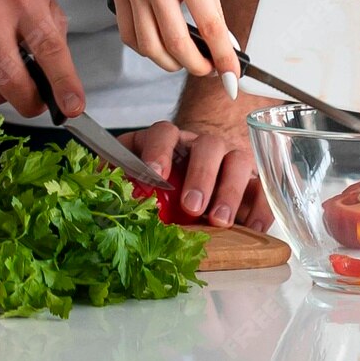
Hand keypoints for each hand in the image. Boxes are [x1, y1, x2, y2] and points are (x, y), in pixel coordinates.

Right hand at [0, 0, 85, 118]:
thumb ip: (54, 36)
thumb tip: (63, 82)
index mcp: (24, 1)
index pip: (49, 49)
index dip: (64, 83)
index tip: (73, 106)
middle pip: (12, 81)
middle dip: (31, 103)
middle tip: (39, 102)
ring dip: (8, 94)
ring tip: (9, 69)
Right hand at [110, 0, 239, 83]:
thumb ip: (213, 2)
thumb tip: (222, 40)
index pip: (209, 27)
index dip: (223, 58)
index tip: (232, 76)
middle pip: (176, 44)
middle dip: (196, 66)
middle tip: (209, 68)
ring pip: (148, 45)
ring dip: (169, 62)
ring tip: (185, 60)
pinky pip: (128, 32)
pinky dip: (144, 48)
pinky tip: (158, 45)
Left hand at [123, 104, 270, 230]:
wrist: (188, 194)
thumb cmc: (158, 189)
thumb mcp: (134, 183)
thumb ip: (119, 184)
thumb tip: (98, 194)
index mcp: (169, 142)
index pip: (164, 132)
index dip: (159, 150)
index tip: (155, 174)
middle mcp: (200, 146)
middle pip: (208, 145)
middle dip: (201, 175)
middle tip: (192, 207)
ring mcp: (228, 161)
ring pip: (238, 161)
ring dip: (230, 190)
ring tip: (220, 221)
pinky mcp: (249, 183)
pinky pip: (261, 188)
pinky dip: (261, 207)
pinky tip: (253, 227)